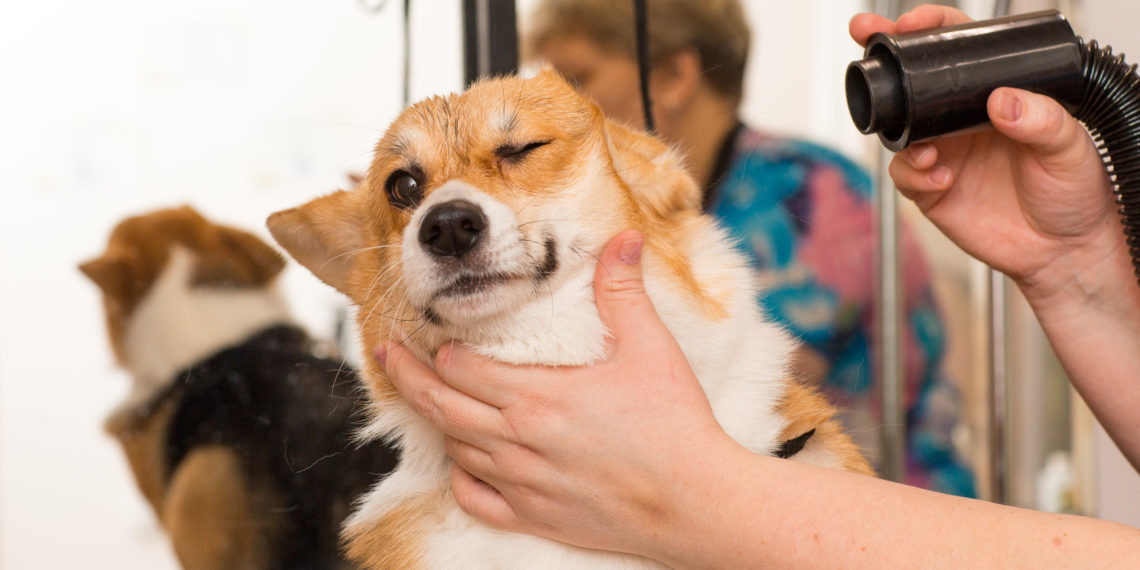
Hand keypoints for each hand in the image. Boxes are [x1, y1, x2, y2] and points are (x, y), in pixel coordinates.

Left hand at [377, 230, 739, 561]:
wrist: (696, 502)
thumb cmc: (675, 424)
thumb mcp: (651, 348)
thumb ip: (624, 290)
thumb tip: (623, 238)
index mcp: (537, 397)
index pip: (462, 368)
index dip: (441, 349)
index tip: (428, 334)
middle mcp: (517, 441)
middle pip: (440, 406)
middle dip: (406, 378)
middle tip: (383, 357)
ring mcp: (522, 484)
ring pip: (455, 450)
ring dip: (435, 421)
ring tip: (424, 400)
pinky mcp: (534, 517)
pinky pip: (475, 499)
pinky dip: (460, 478)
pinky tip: (462, 463)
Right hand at [849, 5, 1119, 302]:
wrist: (1063, 251)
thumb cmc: (1074, 194)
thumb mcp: (1069, 148)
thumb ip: (1041, 120)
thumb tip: (1003, 100)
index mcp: (996, 99)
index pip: (958, 54)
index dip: (931, 32)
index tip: (915, 24)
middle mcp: (963, 124)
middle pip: (913, 86)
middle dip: (886, 64)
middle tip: (870, 42)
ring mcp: (944, 155)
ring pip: (899, 132)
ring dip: (903, 135)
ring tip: (927, 151)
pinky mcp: (931, 190)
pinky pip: (904, 175)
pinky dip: (915, 175)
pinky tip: (942, 179)